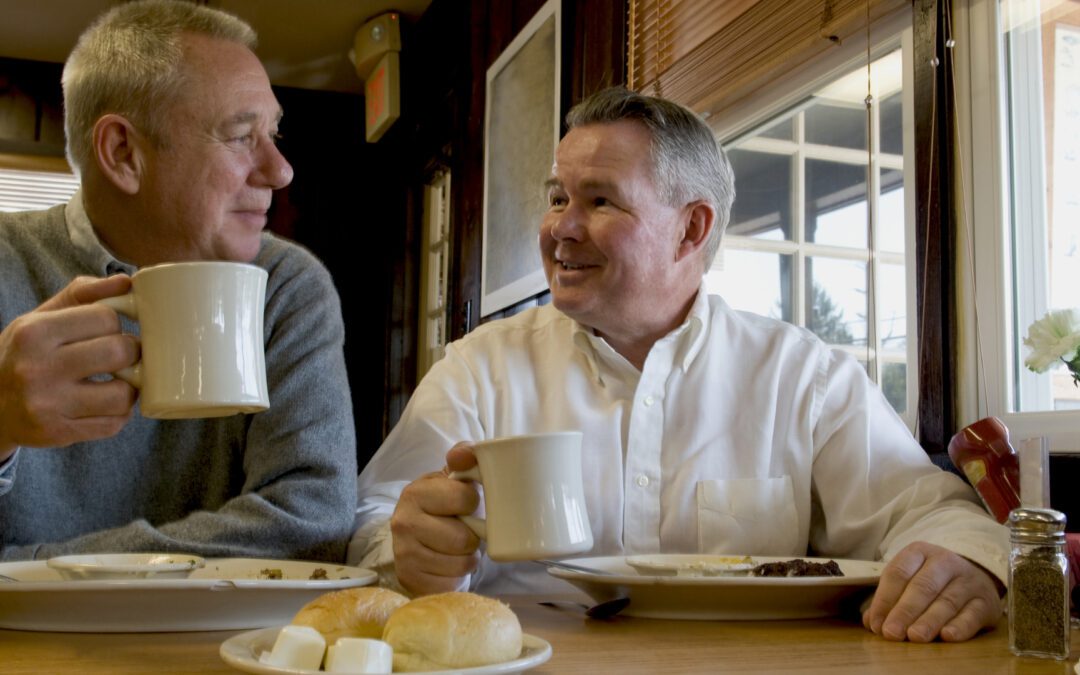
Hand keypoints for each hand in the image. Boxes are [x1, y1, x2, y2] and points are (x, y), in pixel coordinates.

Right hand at [0, 275, 138, 457]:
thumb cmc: (25, 355)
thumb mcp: (40, 319)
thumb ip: (83, 295)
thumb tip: (127, 282)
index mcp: (34, 332)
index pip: (105, 317)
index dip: (115, 324)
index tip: (108, 331)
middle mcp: (37, 369)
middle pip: (120, 351)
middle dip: (131, 352)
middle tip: (122, 356)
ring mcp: (48, 405)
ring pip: (124, 394)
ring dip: (129, 387)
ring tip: (116, 381)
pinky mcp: (58, 433)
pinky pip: (114, 424)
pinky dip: (118, 413)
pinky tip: (103, 404)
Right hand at [390, 442, 482, 595]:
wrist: (418, 540)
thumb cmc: (444, 506)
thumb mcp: (452, 477)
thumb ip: (463, 456)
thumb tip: (467, 454)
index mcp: (415, 492)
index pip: (465, 498)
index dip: (474, 503)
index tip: (466, 504)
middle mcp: (403, 522)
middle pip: (464, 539)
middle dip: (472, 537)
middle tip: (463, 531)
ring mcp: (404, 554)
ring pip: (460, 564)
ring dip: (466, 559)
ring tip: (456, 548)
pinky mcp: (409, 580)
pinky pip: (450, 584)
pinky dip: (455, 578)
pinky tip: (446, 566)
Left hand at [862, 541, 1002, 641]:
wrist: (975, 575)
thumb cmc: (932, 581)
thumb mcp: (908, 580)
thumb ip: (889, 599)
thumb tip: (871, 623)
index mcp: (919, 552)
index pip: (898, 573)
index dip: (885, 599)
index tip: (876, 623)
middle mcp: (945, 562)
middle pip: (922, 587)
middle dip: (905, 611)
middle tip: (891, 633)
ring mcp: (968, 581)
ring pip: (947, 601)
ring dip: (929, 621)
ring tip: (914, 637)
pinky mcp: (987, 601)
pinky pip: (973, 614)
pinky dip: (961, 626)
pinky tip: (947, 636)